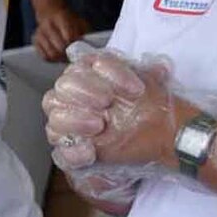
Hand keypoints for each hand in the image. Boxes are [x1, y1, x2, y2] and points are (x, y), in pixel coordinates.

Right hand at [31, 5, 91, 63]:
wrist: (50, 11)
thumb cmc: (69, 19)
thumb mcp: (80, 21)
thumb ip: (85, 32)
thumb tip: (88, 48)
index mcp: (61, 17)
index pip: (69, 37)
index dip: (76, 45)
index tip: (81, 49)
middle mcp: (48, 25)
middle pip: (59, 47)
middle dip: (68, 54)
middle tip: (74, 57)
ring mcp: (39, 33)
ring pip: (51, 54)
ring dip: (61, 59)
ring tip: (67, 58)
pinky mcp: (35, 40)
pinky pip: (44, 56)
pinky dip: (52, 60)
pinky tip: (58, 57)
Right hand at [41, 46, 176, 169]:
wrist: (155, 139)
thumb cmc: (147, 108)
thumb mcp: (153, 88)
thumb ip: (152, 74)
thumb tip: (160, 67)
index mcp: (90, 74)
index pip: (90, 64)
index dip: (113, 73)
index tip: (136, 89)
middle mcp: (73, 95)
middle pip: (64, 86)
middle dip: (84, 91)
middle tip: (106, 101)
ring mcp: (69, 123)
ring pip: (55, 118)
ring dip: (74, 120)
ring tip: (98, 125)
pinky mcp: (71, 150)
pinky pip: (60, 152)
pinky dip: (74, 152)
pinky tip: (90, 152)